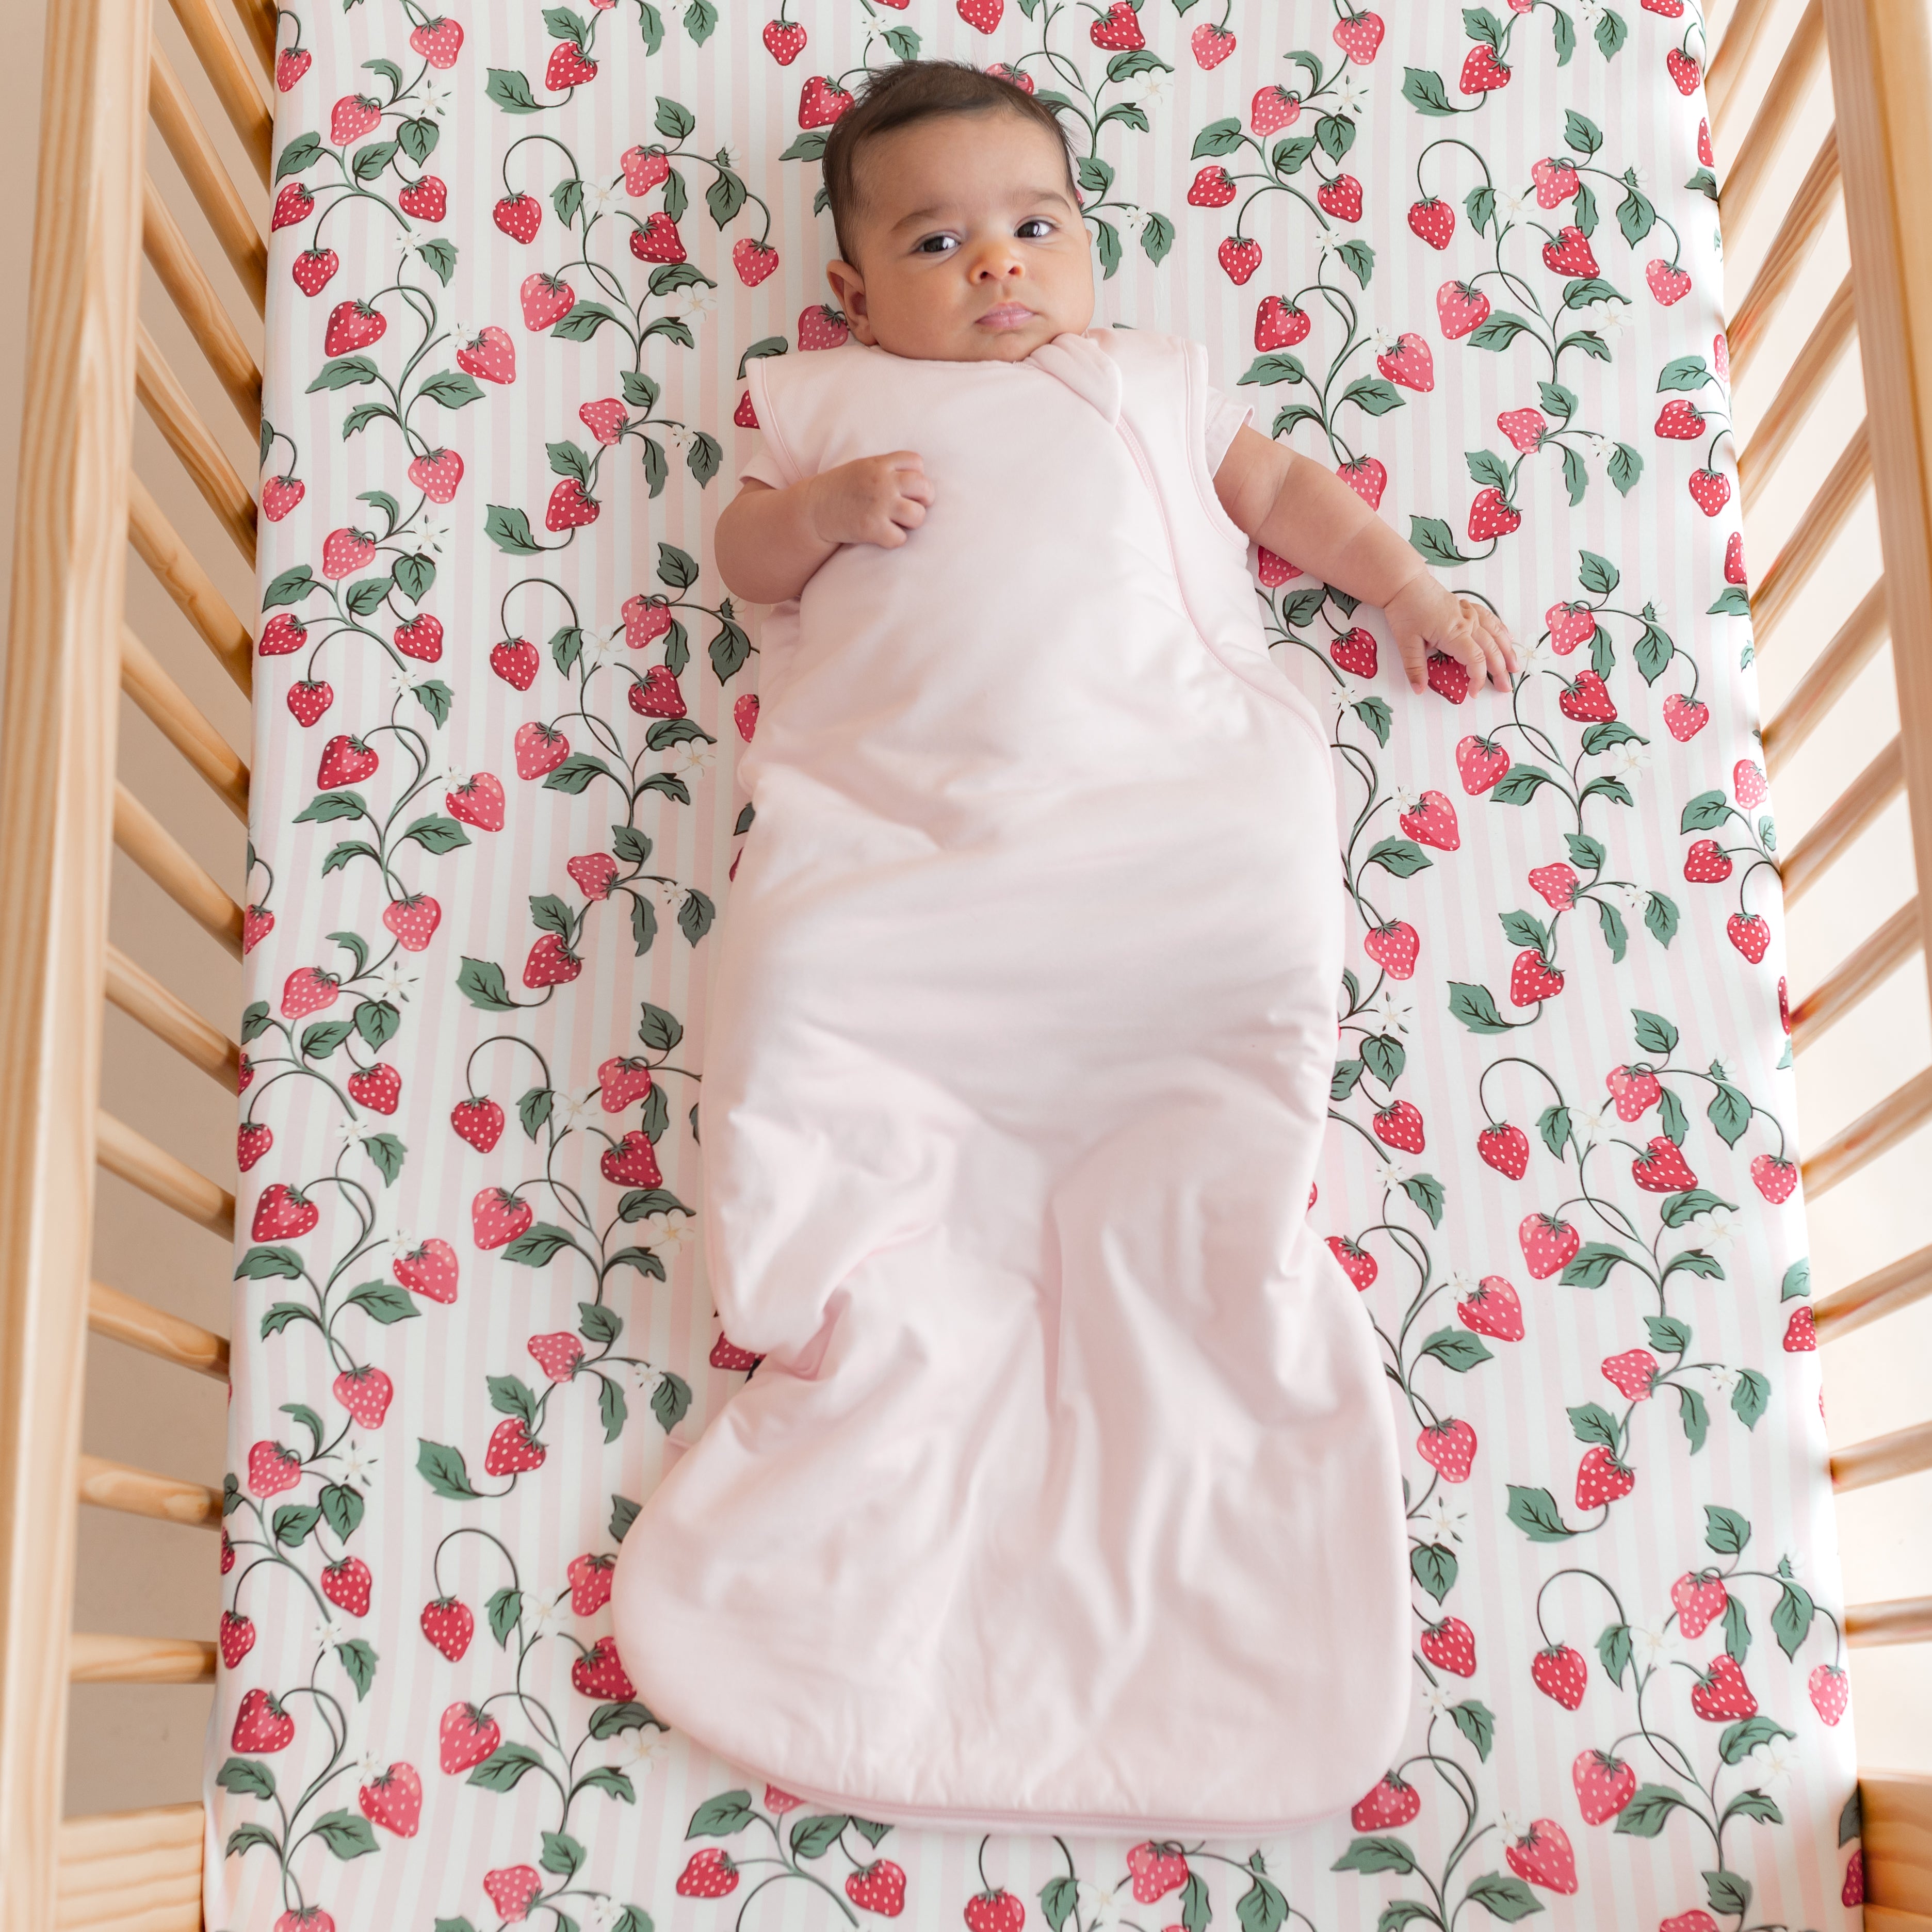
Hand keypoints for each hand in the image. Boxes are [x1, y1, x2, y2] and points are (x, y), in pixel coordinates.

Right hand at [804, 451, 934, 549]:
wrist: (813, 509)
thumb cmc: (841, 489)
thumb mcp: (863, 467)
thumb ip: (888, 469)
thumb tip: (918, 479)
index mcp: (879, 464)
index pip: (916, 462)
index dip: (917, 475)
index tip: (908, 487)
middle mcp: (882, 482)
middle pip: (924, 487)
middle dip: (923, 499)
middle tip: (912, 507)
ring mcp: (878, 505)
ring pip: (918, 515)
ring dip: (912, 522)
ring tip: (899, 522)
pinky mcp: (872, 528)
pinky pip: (901, 538)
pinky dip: (895, 539)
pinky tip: (883, 535)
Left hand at [1386, 573, 1519, 694]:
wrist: (1405, 583)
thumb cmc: (1405, 609)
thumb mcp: (1405, 641)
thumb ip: (1415, 667)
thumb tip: (1419, 690)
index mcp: (1454, 633)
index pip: (1475, 660)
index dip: (1478, 679)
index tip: (1473, 693)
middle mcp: (1467, 623)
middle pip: (1491, 649)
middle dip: (1499, 671)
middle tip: (1505, 688)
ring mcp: (1469, 614)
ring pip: (1495, 634)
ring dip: (1507, 651)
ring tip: (1515, 667)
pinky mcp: (1467, 607)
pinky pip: (1490, 619)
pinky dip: (1501, 630)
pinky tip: (1508, 638)